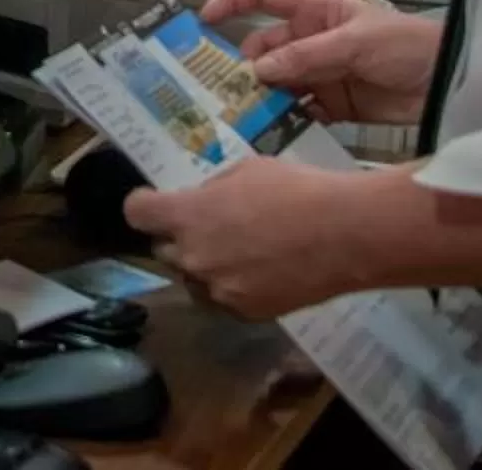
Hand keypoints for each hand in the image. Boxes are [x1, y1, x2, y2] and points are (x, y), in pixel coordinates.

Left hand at [125, 155, 350, 318]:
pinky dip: (233, 287)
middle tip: (210, 226)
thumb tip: (205, 200)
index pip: (137, 213)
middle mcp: (193, 256)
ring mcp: (218, 289)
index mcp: (187, 215)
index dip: (145, 205)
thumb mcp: (247, 170)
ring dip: (205, 265)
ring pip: (194, 277)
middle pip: (164, 249)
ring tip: (240, 251)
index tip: (156, 202)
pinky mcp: (245, 312)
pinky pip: (223, 299)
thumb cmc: (296, 190)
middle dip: (180, 237)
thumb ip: (214, 189)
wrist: (344, 235)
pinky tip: (261, 272)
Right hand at [206, 0, 441, 125]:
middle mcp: (313, 40)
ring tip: (241, 116)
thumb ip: (306, 56)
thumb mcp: (355, 42)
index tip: (204, 20)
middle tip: (222, 90)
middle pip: (265, 48)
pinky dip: (286, 120)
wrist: (449, 84)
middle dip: (244, 65)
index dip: (233, 2)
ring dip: (263, 97)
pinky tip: (272, 132)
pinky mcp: (335, 106)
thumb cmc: (407, 45)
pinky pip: (300, 111)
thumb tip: (258, 70)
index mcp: (318, 10)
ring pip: (279, 83)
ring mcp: (323, 74)